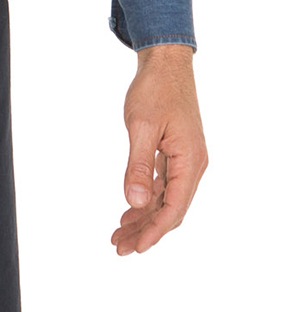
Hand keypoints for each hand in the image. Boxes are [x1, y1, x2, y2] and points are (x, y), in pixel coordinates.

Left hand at [112, 44, 208, 255]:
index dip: (154, 231)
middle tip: (119, 246)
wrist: (166, 63)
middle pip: (171, 209)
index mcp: (190, 161)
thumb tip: (134, 201)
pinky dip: (147, 199)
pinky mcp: (176, 153)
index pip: (174, 209)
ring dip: (144, 217)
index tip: (134, 247)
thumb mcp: (142, 127)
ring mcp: (185, 159)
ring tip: (119, 233)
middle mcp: (192, 165)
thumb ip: (138, 165)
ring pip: (166, 199)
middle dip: (146, 230)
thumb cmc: (155, 90)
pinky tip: (130, 209)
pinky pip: (164, 185)